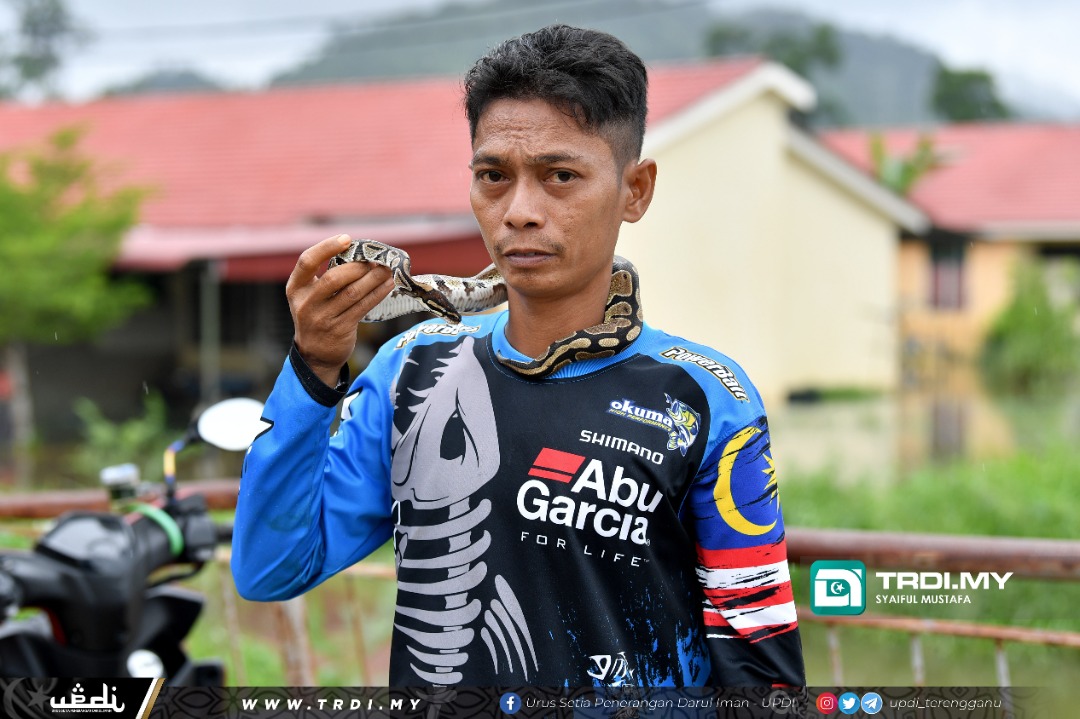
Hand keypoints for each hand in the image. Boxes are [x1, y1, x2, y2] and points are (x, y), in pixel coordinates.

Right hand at [286, 234, 394, 385]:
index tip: (347, 239)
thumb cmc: (317, 315)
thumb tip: (361, 255)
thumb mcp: (309, 296)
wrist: (314, 353)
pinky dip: (377, 294)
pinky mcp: (339, 329)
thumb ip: (324, 277)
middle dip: (358, 267)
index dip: (327, 247)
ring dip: (373, 279)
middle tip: (374, 260)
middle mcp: (306, 302)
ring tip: (387, 269)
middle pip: (334, 278)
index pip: (307, 261)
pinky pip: (362, 307)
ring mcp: (322, 318)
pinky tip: (387, 285)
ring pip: (352, 293)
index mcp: (295, 287)